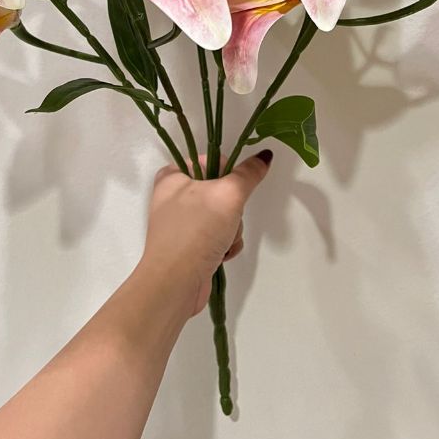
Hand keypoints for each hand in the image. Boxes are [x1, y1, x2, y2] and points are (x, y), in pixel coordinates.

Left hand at [138, 151, 273, 316]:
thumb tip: (265, 156)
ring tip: (221, 241)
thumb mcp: (228, 194)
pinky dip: (225, 245)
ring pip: (224, 216)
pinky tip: (221, 254)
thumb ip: (249, 174)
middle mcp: (175, 197)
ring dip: (232, 230)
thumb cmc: (197, 230)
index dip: (227, 175)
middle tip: (226, 219)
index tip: (231, 190)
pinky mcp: (191, 246)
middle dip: (233, 210)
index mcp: (173, 176)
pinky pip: (219, 236)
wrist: (176, 283)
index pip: (210, 161)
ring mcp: (183, 223)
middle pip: (221, 191)